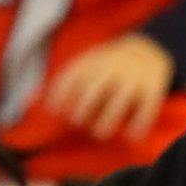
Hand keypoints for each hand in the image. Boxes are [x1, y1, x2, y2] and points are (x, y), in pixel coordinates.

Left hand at [47, 35, 178, 140]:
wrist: (149, 49)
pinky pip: (147, 107)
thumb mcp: (89, 64)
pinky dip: (140, 123)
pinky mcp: (153, 87)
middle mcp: (113, 68)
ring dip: (109, 119)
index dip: (61, 93)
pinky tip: (133, 136)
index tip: (55, 110)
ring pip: (120, 100)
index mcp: (95, 62)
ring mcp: (134, 78)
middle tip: (79, 120)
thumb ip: (66, 83)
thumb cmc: (109, 65)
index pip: (74, 76)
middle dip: (84, 107)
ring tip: (100, 132)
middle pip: (96, 89)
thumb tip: (33, 104)